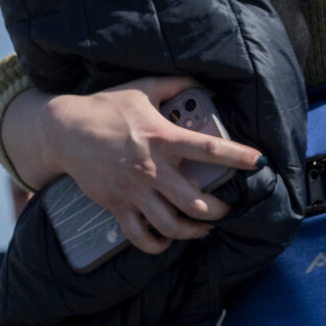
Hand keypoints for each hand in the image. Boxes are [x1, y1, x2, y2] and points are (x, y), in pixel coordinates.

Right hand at [0, 77, 263, 255]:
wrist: (66, 131)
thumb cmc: (106, 107)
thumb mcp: (143, 88)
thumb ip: (175, 84)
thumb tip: (200, 81)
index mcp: (162, 138)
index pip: (208, 150)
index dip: (237, 157)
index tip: (259, 162)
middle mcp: (151, 169)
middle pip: (194, 202)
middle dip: (218, 210)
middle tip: (225, 209)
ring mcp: (133, 191)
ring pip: (170, 225)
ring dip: (193, 232)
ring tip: (202, 229)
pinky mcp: (116, 205)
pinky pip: (140, 236)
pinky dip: (157, 244)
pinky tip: (167, 240)